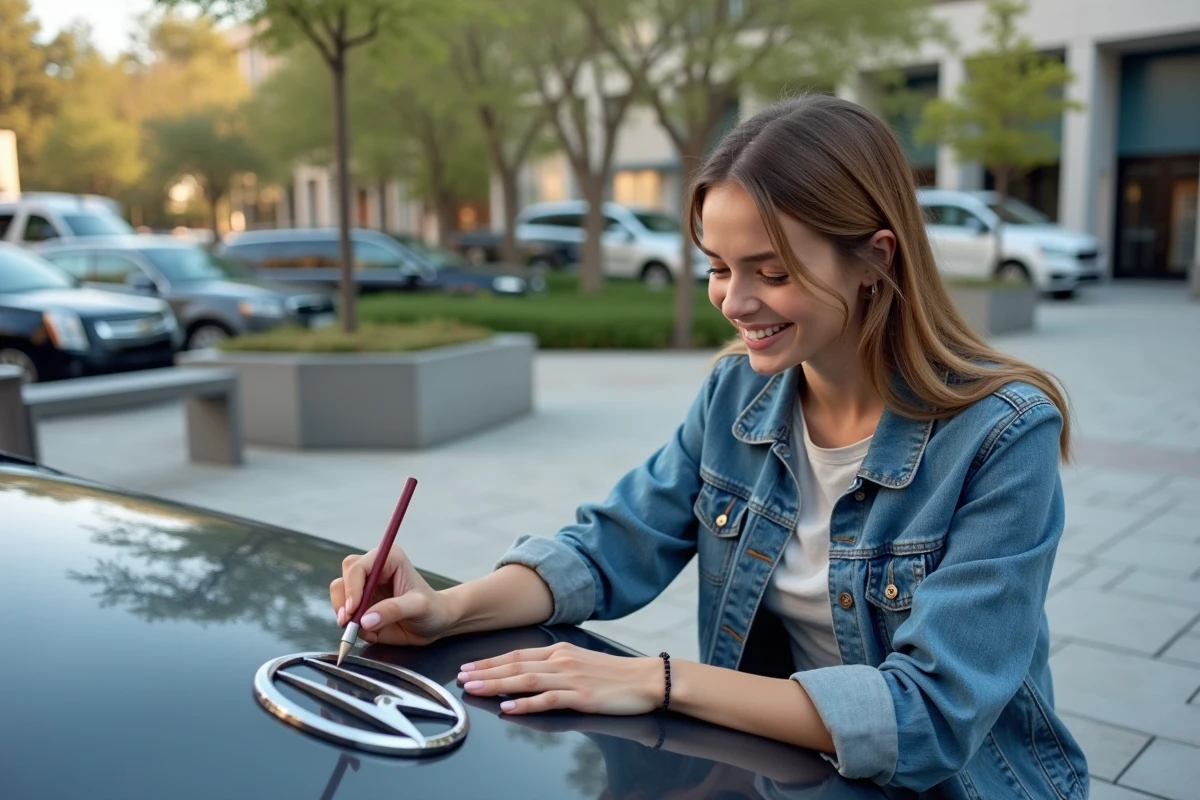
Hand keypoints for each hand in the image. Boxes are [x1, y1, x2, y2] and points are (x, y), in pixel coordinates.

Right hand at [329, 545, 455, 645]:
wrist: (436, 623)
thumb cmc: (433, 609)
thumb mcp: (419, 607)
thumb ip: (393, 610)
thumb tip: (365, 620)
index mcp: (388, 559)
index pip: (358, 567)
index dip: (352, 587)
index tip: (353, 608)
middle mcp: (373, 571)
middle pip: (344, 578)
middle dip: (343, 600)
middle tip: (348, 621)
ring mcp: (365, 590)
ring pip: (339, 595)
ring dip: (343, 613)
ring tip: (357, 628)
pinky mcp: (362, 607)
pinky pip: (345, 615)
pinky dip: (350, 626)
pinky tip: (367, 632)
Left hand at [457, 642, 663, 715]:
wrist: (646, 679)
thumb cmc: (615, 674)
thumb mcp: (580, 662)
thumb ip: (555, 666)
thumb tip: (528, 674)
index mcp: (560, 651)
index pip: (517, 655)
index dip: (490, 661)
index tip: (469, 667)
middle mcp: (561, 660)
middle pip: (515, 666)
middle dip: (485, 672)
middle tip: (461, 677)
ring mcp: (571, 678)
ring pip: (525, 680)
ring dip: (496, 685)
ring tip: (474, 689)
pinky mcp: (581, 696)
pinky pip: (548, 700)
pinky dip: (526, 703)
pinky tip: (509, 708)